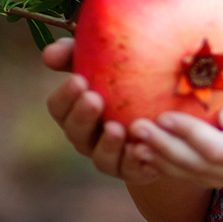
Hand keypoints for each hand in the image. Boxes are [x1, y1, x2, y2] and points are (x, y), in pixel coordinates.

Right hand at [41, 38, 162, 185]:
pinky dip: (134, 161)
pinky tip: (141, 148)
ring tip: (116, 128)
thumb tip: (49, 54)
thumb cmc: (132, 77)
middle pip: (75, 132)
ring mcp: (110, 156)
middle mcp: (89, 136)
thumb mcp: (108, 58)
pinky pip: (130, 170)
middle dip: (82, 116)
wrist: (174, 110)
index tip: (79, 79)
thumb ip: (78, 51)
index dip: (65, 96)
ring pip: (100, 157)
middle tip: (94, 99)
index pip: (59, 107)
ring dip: (106, 143)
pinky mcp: (134, 169)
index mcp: (77, 110)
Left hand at [125, 62, 222, 192]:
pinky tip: (147, 151)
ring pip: (194, 176)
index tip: (161, 114)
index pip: (219, 149)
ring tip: (133, 139)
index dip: (188, 135)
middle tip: (135, 127)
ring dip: (161, 159)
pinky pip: (195, 175)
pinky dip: (168, 165)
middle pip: (201, 167)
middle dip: (165, 149)